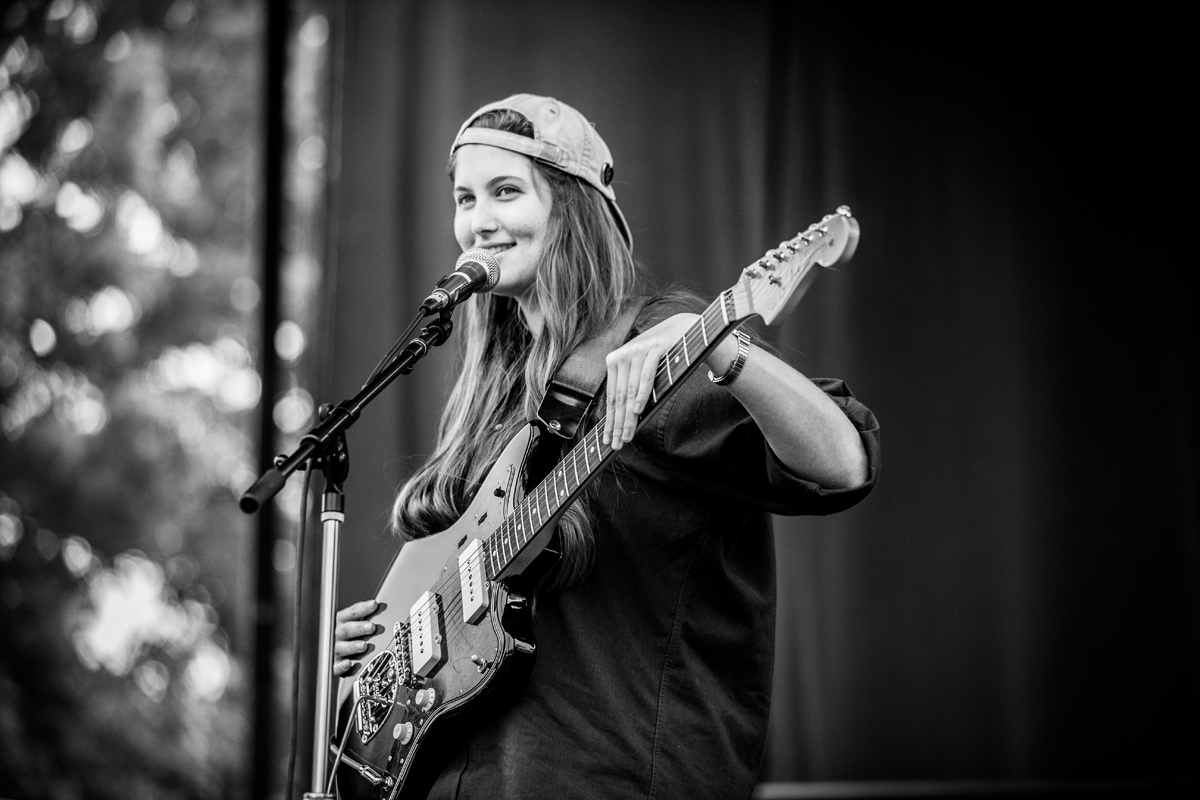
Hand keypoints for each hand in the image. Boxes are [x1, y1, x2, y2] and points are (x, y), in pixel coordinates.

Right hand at [333, 599, 385, 677]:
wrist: (329, 649)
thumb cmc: (347, 633)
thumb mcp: (354, 622)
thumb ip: (365, 616)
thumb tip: (381, 606)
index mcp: (341, 621)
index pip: (352, 613)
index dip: (363, 608)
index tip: (374, 604)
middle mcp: (336, 634)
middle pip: (347, 630)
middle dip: (359, 628)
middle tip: (372, 627)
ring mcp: (334, 650)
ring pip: (342, 648)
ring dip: (353, 646)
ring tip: (364, 645)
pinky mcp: (334, 665)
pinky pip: (336, 668)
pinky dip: (342, 667)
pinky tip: (350, 664)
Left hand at [603, 313, 736, 450]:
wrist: (682, 329)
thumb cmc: (661, 355)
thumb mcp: (641, 368)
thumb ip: (630, 386)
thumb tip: (623, 418)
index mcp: (614, 360)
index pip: (611, 397)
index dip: (609, 420)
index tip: (608, 440)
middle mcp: (622, 354)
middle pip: (619, 397)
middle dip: (618, 423)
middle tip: (617, 443)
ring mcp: (638, 350)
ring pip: (630, 390)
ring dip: (628, 416)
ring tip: (627, 434)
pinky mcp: (654, 348)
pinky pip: (646, 376)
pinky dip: (642, 394)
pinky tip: (638, 410)